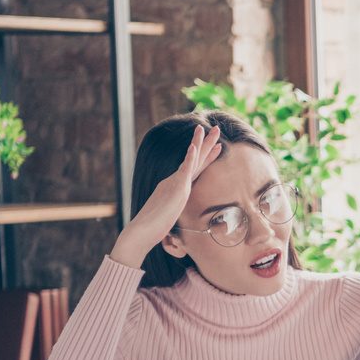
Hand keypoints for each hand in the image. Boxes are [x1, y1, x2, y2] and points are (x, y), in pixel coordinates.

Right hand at [109, 123, 222, 267]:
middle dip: (207, 143)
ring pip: (191, 160)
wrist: (141, 232)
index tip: (217, 145)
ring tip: (209, 128)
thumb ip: (178, 210)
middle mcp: (175, 181)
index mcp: (176, 187)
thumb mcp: (172, 216)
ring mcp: (175, 183)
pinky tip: (194, 147)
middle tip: (215, 127)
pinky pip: (184, 171)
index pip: (195, 168)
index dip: (206, 156)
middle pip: (195, 159)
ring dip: (201, 143)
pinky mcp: (174, 189)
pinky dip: (190, 158)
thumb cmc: (155, 228)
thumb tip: (183, 213)